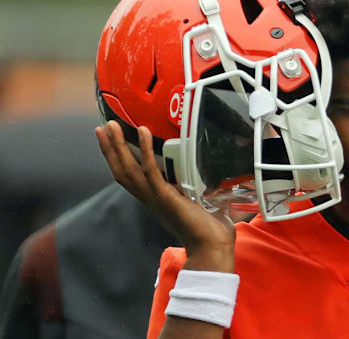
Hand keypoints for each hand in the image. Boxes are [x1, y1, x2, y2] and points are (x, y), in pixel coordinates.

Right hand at [95, 121, 235, 271]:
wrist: (213, 248)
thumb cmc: (211, 230)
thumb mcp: (202, 202)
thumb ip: (203, 188)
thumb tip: (220, 175)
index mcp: (156, 199)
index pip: (130, 176)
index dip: (119, 159)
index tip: (111, 141)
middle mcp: (150, 198)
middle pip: (121, 171)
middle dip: (110, 149)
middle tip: (102, 127)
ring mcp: (156, 198)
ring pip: (128, 169)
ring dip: (118, 146)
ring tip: (110, 126)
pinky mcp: (166, 196)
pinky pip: (150, 170)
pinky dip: (145, 150)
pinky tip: (143, 132)